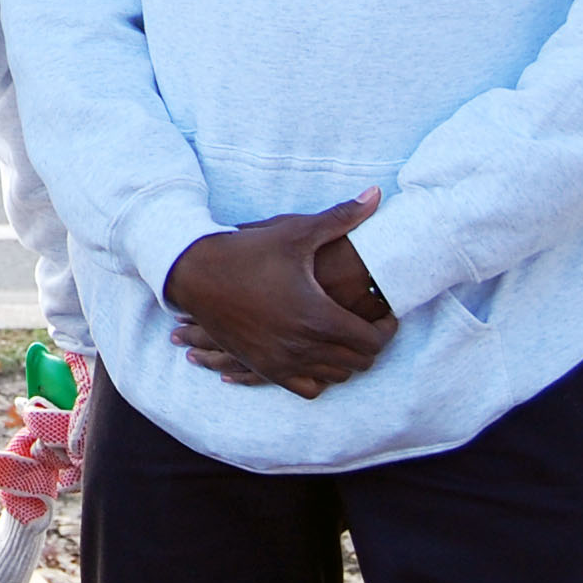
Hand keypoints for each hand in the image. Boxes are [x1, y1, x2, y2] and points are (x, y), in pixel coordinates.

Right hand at [161, 190, 396, 398]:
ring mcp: (282, 361)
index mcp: (318, 317)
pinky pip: (308, 388)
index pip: (373, 340)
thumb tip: (376, 194)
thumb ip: (341, 217)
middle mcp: (303, 346)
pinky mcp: (265, 367)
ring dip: (346, 359)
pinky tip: (318, 354)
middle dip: (370, 343)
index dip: (387, 328)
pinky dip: (320, 376)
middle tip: (370, 322)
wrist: (195, 273)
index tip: (387, 314)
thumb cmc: (247, 250)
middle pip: (358, 361)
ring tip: (346, 335)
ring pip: (335, 376)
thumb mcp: (295, 232)